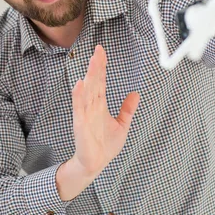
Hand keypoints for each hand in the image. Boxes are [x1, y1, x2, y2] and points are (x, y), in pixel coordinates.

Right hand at [71, 45, 139, 176]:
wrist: (95, 164)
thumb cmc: (104, 145)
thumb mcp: (122, 125)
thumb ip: (127, 109)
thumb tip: (136, 93)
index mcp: (100, 105)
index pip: (100, 81)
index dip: (101, 66)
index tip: (101, 51)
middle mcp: (91, 106)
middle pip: (94, 82)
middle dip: (96, 66)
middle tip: (98, 50)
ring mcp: (85, 114)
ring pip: (87, 91)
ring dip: (90, 76)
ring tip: (93, 62)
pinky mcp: (80, 124)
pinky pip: (79, 107)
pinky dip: (78, 95)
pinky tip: (80, 84)